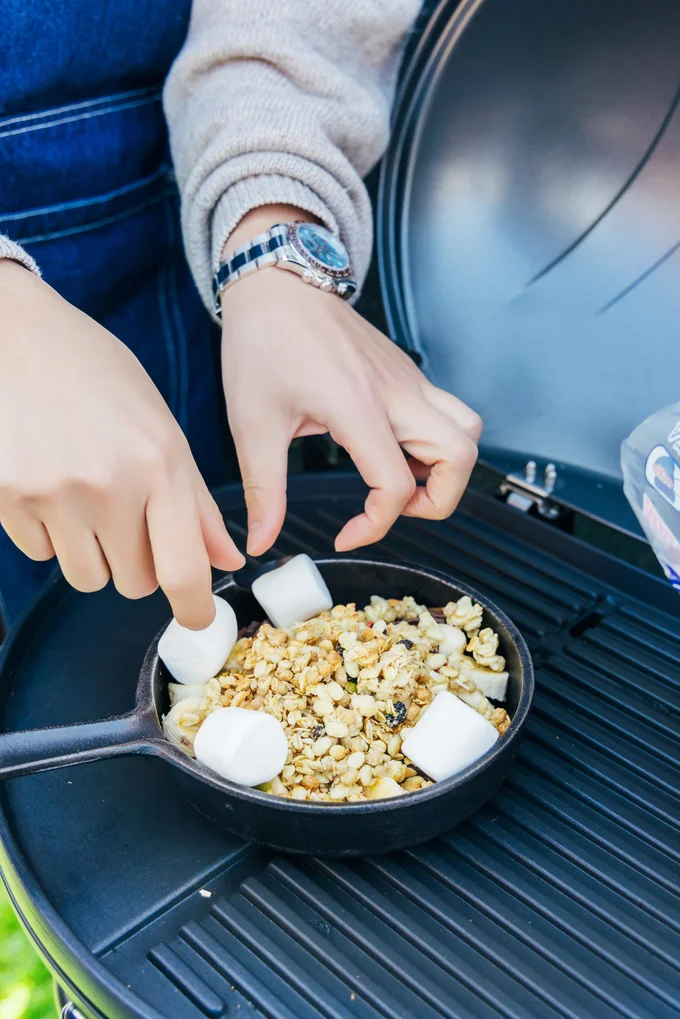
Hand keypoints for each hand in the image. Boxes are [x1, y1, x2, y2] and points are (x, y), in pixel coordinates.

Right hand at [0, 261, 243, 627]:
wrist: (15, 333)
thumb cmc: (97, 375)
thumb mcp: (161, 427)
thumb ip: (196, 502)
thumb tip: (228, 560)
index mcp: (160, 464)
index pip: (183, 569)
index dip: (194, 608)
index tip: (196, 619)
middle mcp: (110, 485)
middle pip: (134, 582)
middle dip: (139, 564)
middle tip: (128, 518)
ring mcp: (54, 494)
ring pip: (88, 576)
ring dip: (94, 554)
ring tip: (87, 497)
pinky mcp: (8, 497)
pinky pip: (42, 553)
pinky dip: (51, 533)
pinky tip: (50, 483)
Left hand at [220, 230, 481, 555]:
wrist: (276, 282)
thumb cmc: (263, 341)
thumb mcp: (252, 424)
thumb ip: (263, 491)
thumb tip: (261, 540)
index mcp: (356, 407)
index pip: (396, 486)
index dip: (375, 526)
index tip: (346, 535)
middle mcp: (395, 393)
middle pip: (461, 456)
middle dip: (440, 500)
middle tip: (397, 509)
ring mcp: (407, 380)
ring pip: (467, 430)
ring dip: (448, 467)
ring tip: (405, 481)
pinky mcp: (406, 374)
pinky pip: (446, 413)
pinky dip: (435, 443)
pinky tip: (391, 450)